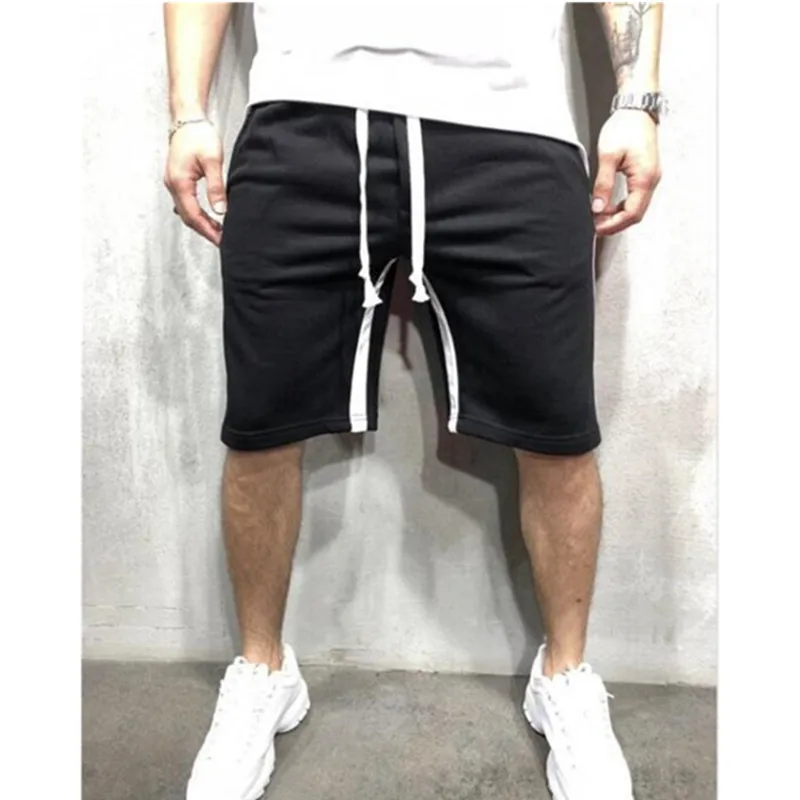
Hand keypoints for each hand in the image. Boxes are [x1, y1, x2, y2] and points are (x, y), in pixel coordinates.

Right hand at [163, 121, 225, 245]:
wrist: (187, 118)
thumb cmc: (198, 135)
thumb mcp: (212, 161)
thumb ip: (216, 187)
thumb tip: (220, 210)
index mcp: (180, 183)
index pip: (194, 216)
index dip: (208, 231)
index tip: (221, 241)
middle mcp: (172, 185)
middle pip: (188, 217)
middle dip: (205, 231)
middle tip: (222, 241)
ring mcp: (173, 182)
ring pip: (186, 211)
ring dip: (201, 223)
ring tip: (218, 231)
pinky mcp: (177, 179)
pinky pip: (185, 203)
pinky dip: (197, 213)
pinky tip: (208, 216)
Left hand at [592, 110, 661, 236]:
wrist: (636, 108)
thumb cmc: (625, 126)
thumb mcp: (608, 156)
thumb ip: (603, 184)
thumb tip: (597, 207)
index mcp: (645, 178)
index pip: (631, 213)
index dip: (613, 225)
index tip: (597, 229)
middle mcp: (652, 180)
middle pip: (636, 214)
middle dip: (615, 224)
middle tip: (596, 227)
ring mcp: (651, 177)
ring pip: (637, 207)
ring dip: (618, 216)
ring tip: (599, 217)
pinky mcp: (646, 174)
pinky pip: (636, 198)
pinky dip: (622, 206)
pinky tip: (609, 205)